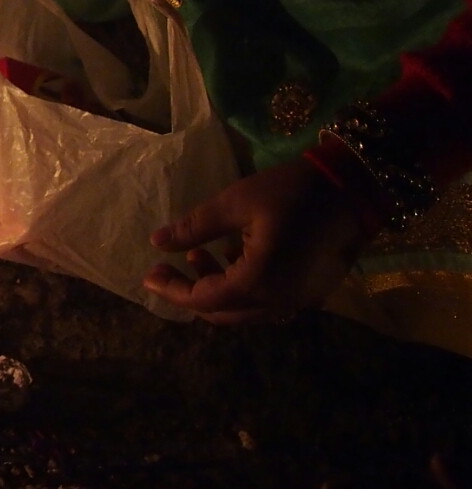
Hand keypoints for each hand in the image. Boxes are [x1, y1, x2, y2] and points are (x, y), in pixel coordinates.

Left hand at [143, 158, 365, 322]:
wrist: (353, 188)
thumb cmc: (290, 192)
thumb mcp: (235, 202)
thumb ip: (195, 227)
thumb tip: (157, 241)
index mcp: (259, 283)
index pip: (204, 300)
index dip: (173, 290)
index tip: (149, 274)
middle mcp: (279, 302)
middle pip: (223, 313)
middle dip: (190, 292)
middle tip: (166, 267)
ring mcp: (299, 301)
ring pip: (245, 310)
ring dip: (216, 288)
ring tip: (196, 253)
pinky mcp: (311, 292)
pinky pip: (267, 301)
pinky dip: (241, 287)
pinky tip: (231, 255)